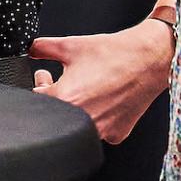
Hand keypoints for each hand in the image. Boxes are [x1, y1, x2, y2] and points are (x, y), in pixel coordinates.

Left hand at [29, 21, 172, 143]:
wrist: (148, 59)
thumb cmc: (114, 54)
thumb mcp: (71, 45)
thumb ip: (43, 48)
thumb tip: (31, 49)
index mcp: (65, 99)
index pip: (37, 100)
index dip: (39, 86)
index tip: (45, 76)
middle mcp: (81, 119)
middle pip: (56, 114)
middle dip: (55, 95)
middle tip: (63, 79)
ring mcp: (100, 130)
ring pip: (77, 124)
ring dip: (76, 107)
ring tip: (85, 87)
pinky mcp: (116, 134)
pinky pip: (99, 129)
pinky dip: (97, 116)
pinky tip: (102, 99)